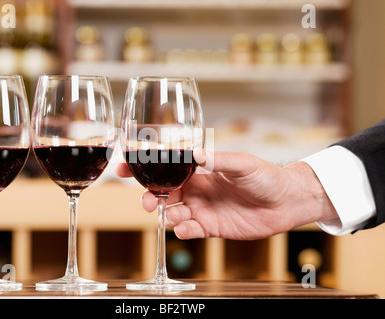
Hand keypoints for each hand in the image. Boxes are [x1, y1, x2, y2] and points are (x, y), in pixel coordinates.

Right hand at [116, 150, 337, 239]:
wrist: (287, 201)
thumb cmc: (266, 176)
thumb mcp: (243, 164)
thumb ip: (218, 160)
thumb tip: (194, 153)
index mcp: (200, 171)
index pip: (166, 168)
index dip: (144, 168)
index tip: (124, 167)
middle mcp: (197, 190)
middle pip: (163, 193)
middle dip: (150, 197)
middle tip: (149, 202)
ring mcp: (202, 209)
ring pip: (172, 214)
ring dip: (168, 215)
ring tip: (178, 215)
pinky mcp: (211, 227)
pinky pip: (189, 230)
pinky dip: (183, 231)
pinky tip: (187, 228)